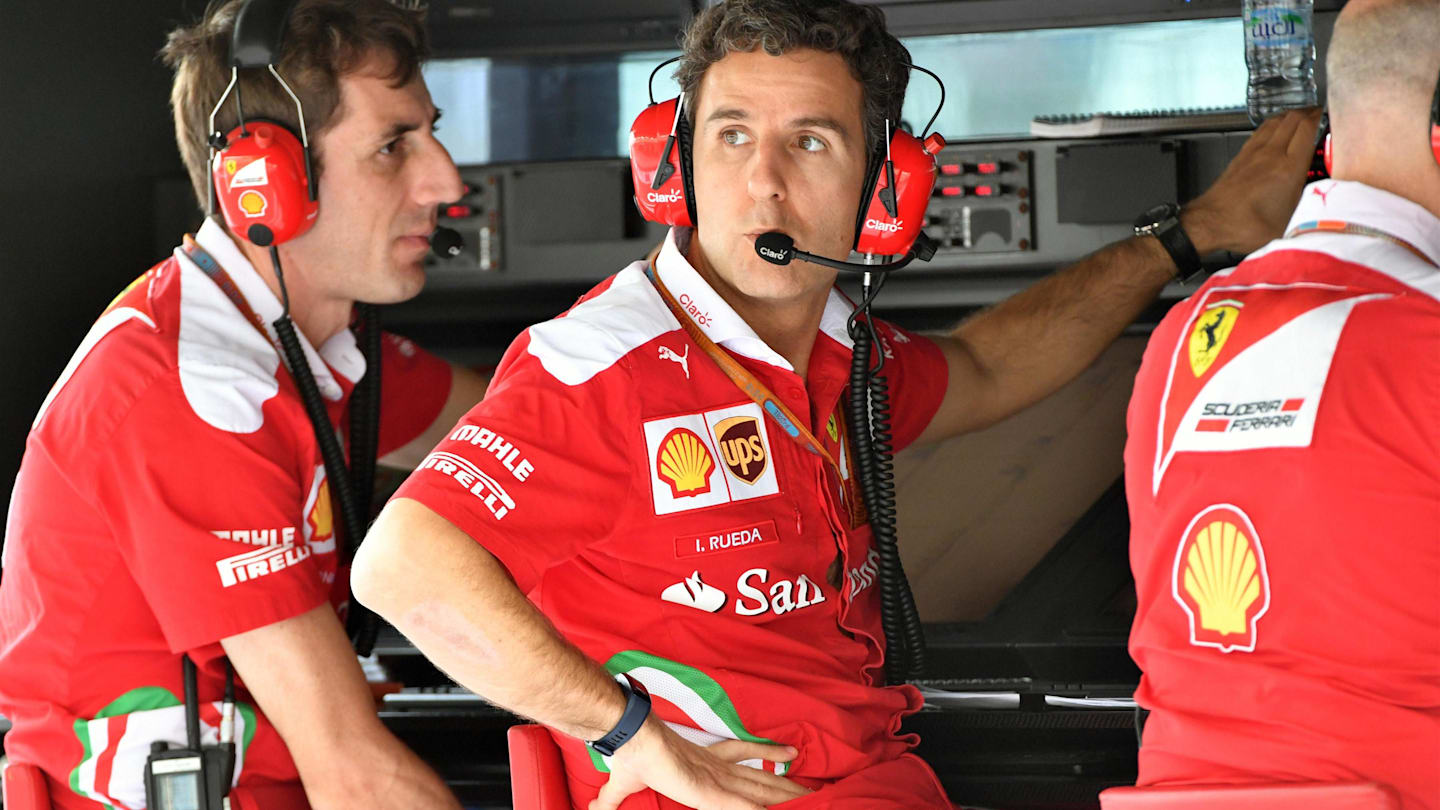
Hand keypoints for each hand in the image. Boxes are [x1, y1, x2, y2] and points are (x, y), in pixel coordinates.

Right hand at [591, 717, 809, 809]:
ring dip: (785, 796)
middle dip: (784, 783)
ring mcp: (716, 780)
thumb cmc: (630, 756)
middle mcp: (715, 767)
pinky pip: (744, 805)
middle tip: (813, 787)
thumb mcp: (622, 785)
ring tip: (812, 798)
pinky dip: (761, 808)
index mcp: (701, 759)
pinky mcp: (711, 793)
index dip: (766, 753)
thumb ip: (612, 800)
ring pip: (760, 789)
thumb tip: (592, 809)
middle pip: (759, 776)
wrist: (631, 740)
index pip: (741, 754)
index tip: (789, 752)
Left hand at [1183, 107, 1323, 255]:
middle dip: (1308, 112)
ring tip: (1300, 117)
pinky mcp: (1240, 157)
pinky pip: (1260, 131)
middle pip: (1293, 119)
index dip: (1321, 117)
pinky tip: (1273, 130)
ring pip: (1275, 121)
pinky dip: (1272, 124)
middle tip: (1318, 113)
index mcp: (1288, 168)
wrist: (1210, 223)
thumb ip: (1310, 217)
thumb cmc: (1243, 226)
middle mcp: (1271, 154)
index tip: (1330, 116)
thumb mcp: (1289, 227)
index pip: (1308, 128)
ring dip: (1290, 115)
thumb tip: (1326, 218)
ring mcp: (1253, 153)